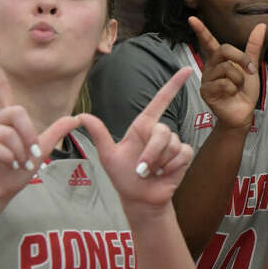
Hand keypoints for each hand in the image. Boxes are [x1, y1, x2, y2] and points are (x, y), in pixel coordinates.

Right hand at [0, 49, 81, 215]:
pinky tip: (4, 164)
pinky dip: (4, 157)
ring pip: (5, 132)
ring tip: (15, 164)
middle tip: (27, 157)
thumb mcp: (39, 150)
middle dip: (28, 137)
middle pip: (16, 114)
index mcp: (4, 119)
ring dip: (17, 152)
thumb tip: (76, 118)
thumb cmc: (15, 172)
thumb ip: (54, 132)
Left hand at [78, 68, 194, 208]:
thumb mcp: (108, 156)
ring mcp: (173, 144)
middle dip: (152, 152)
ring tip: (150, 172)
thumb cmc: (123, 177)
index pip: (160, 100)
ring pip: (172, 144)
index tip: (186, 70)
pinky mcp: (184, 155)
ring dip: (159, 162)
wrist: (140, 198)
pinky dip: (171, 166)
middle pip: (163, 131)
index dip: (173, 84)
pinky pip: (182, 154)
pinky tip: (163, 173)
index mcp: (143, 127)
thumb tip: (81, 116)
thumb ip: (99, 135)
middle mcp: (159, 132)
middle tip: (142, 169)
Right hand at [188, 16, 263, 129]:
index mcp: (219, 60)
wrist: (243, 112)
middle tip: (250, 70)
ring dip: (240, 79)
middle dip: (241, 59)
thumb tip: (261, 26)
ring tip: (238, 88)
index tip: (192, 18)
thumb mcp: (251, 67)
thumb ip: (253, 47)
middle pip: (223, 50)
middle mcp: (210, 67)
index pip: (209, 42)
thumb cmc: (244, 91)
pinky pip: (224, 83)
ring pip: (227, 69)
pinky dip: (233, 89)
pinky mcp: (206, 92)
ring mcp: (206, 79)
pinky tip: (230, 95)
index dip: (201, 30)